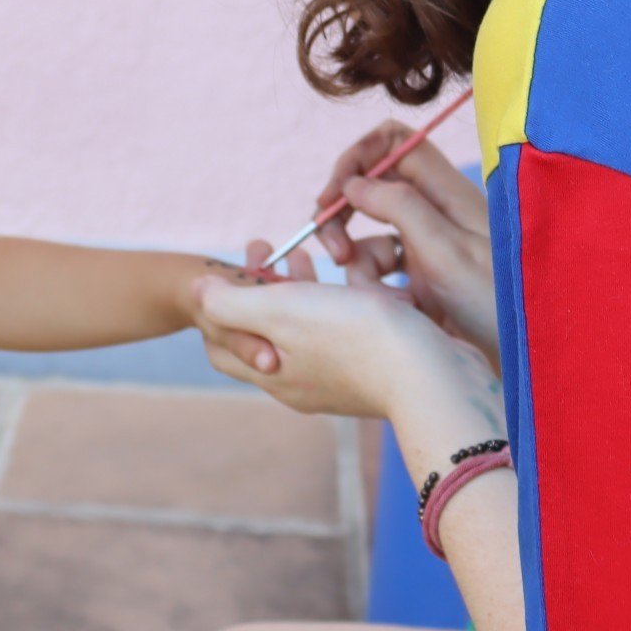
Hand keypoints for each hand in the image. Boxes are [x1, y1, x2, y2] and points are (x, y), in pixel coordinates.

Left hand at [193, 275, 506, 454]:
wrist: (433, 374)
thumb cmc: (353, 338)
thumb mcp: (280, 311)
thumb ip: (231, 302)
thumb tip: (196, 291)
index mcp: (269, 373)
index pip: (221, 341)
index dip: (222, 298)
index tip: (242, 260)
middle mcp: (299, 383)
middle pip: (262, 331)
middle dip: (259, 287)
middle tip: (268, 248)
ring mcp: (336, 379)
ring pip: (302, 329)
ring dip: (297, 289)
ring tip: (304, 254)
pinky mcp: (370, 370)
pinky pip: (339, 332)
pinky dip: (334, 302)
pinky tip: (350, 277)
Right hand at [313, 120, 500, 371]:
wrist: (528, 362)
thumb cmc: (499, 306)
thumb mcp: (446, 252)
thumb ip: (399, 206)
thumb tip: (353, 182)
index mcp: (447, 192)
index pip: (393, 142)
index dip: (358, 157)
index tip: (335, 192)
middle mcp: (436, 214)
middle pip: (370, 190)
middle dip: (341, 216)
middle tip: (332, 247)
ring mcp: (428, 251)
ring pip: (369, 241)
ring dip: (361, 269)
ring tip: (379, 301)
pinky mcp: (423, 287)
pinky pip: (381, 278)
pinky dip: (377, 294)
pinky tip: (401, 316)